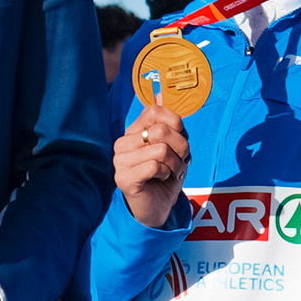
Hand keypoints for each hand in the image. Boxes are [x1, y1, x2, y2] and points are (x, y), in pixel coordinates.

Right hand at [115, 102, 190, 227]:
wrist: (157, 208)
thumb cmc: (165, 176)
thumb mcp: (172, 146)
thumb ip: (167, 122)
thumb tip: (161, 92)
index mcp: (132, 132)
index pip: (155, 111)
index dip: (175, 123)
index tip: (179, 139)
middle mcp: (122, 144)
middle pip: (160, 130)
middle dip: (180, 147)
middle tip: (180, 160)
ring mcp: (120, 161)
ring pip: (160, 149)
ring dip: (175, 164)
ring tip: (172, 172)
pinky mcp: (123, 178)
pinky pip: (154, 166)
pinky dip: (166, 173)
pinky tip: (161, 179)